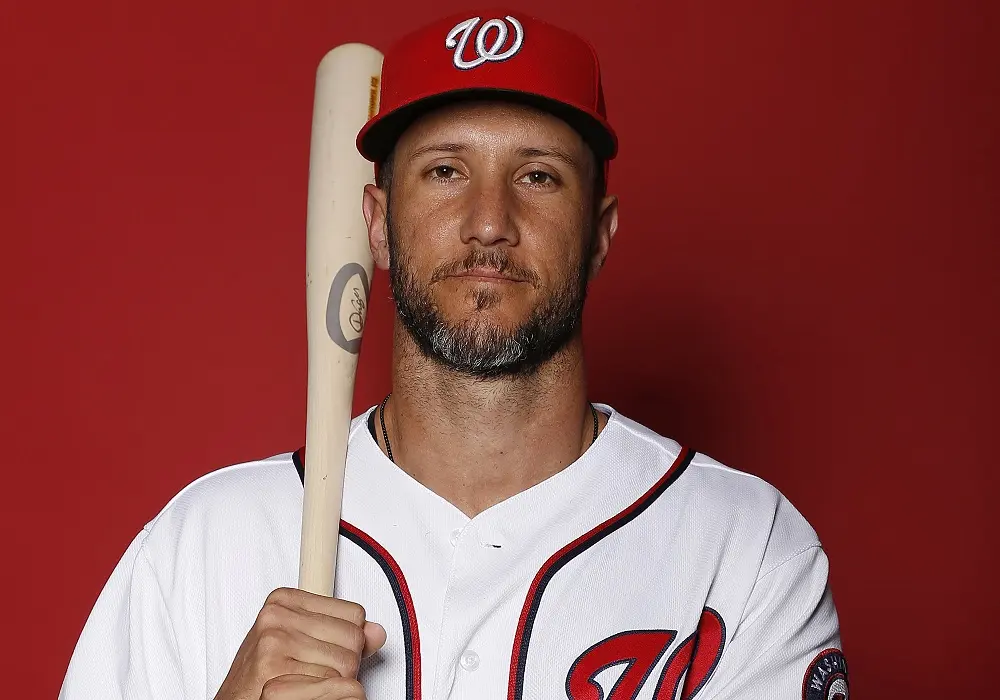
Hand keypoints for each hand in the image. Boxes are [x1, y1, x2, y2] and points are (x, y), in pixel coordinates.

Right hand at [213, 587, 386, 699]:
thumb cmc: (261, 679)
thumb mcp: (300, 645)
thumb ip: (340, 634)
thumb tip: (377, 632)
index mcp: (283, 601)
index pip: (354, 614)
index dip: (347, 640)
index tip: (323, 650)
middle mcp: (276, 618)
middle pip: (354, 640)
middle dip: (343, 665)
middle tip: (313, 674)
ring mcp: (273, 643)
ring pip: (347, 667)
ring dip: (334, 684)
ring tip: (306, 685)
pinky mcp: (272, 671)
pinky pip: (335, 686)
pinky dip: (329, 696)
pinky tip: (305, 693)